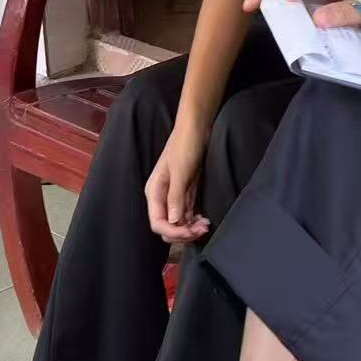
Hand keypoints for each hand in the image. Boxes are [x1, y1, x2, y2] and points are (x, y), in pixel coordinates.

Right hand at [145, 125, 211, 241]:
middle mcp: (162, 197)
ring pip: (178, 222)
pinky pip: (186, 214)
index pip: (158, 223)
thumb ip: (175, 197)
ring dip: (191, 228)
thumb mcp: (180, 171)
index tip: (191, 231)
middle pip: (167, 226)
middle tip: (202, 228)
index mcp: (154, 192)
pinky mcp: (185, 193)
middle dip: (183, 232)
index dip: (173, 231)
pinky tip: (203, 219)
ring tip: (206, 224)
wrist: (196, 128)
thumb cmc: (185, 145)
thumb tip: (173, 221)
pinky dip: (194, 220)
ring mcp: (174, 195)